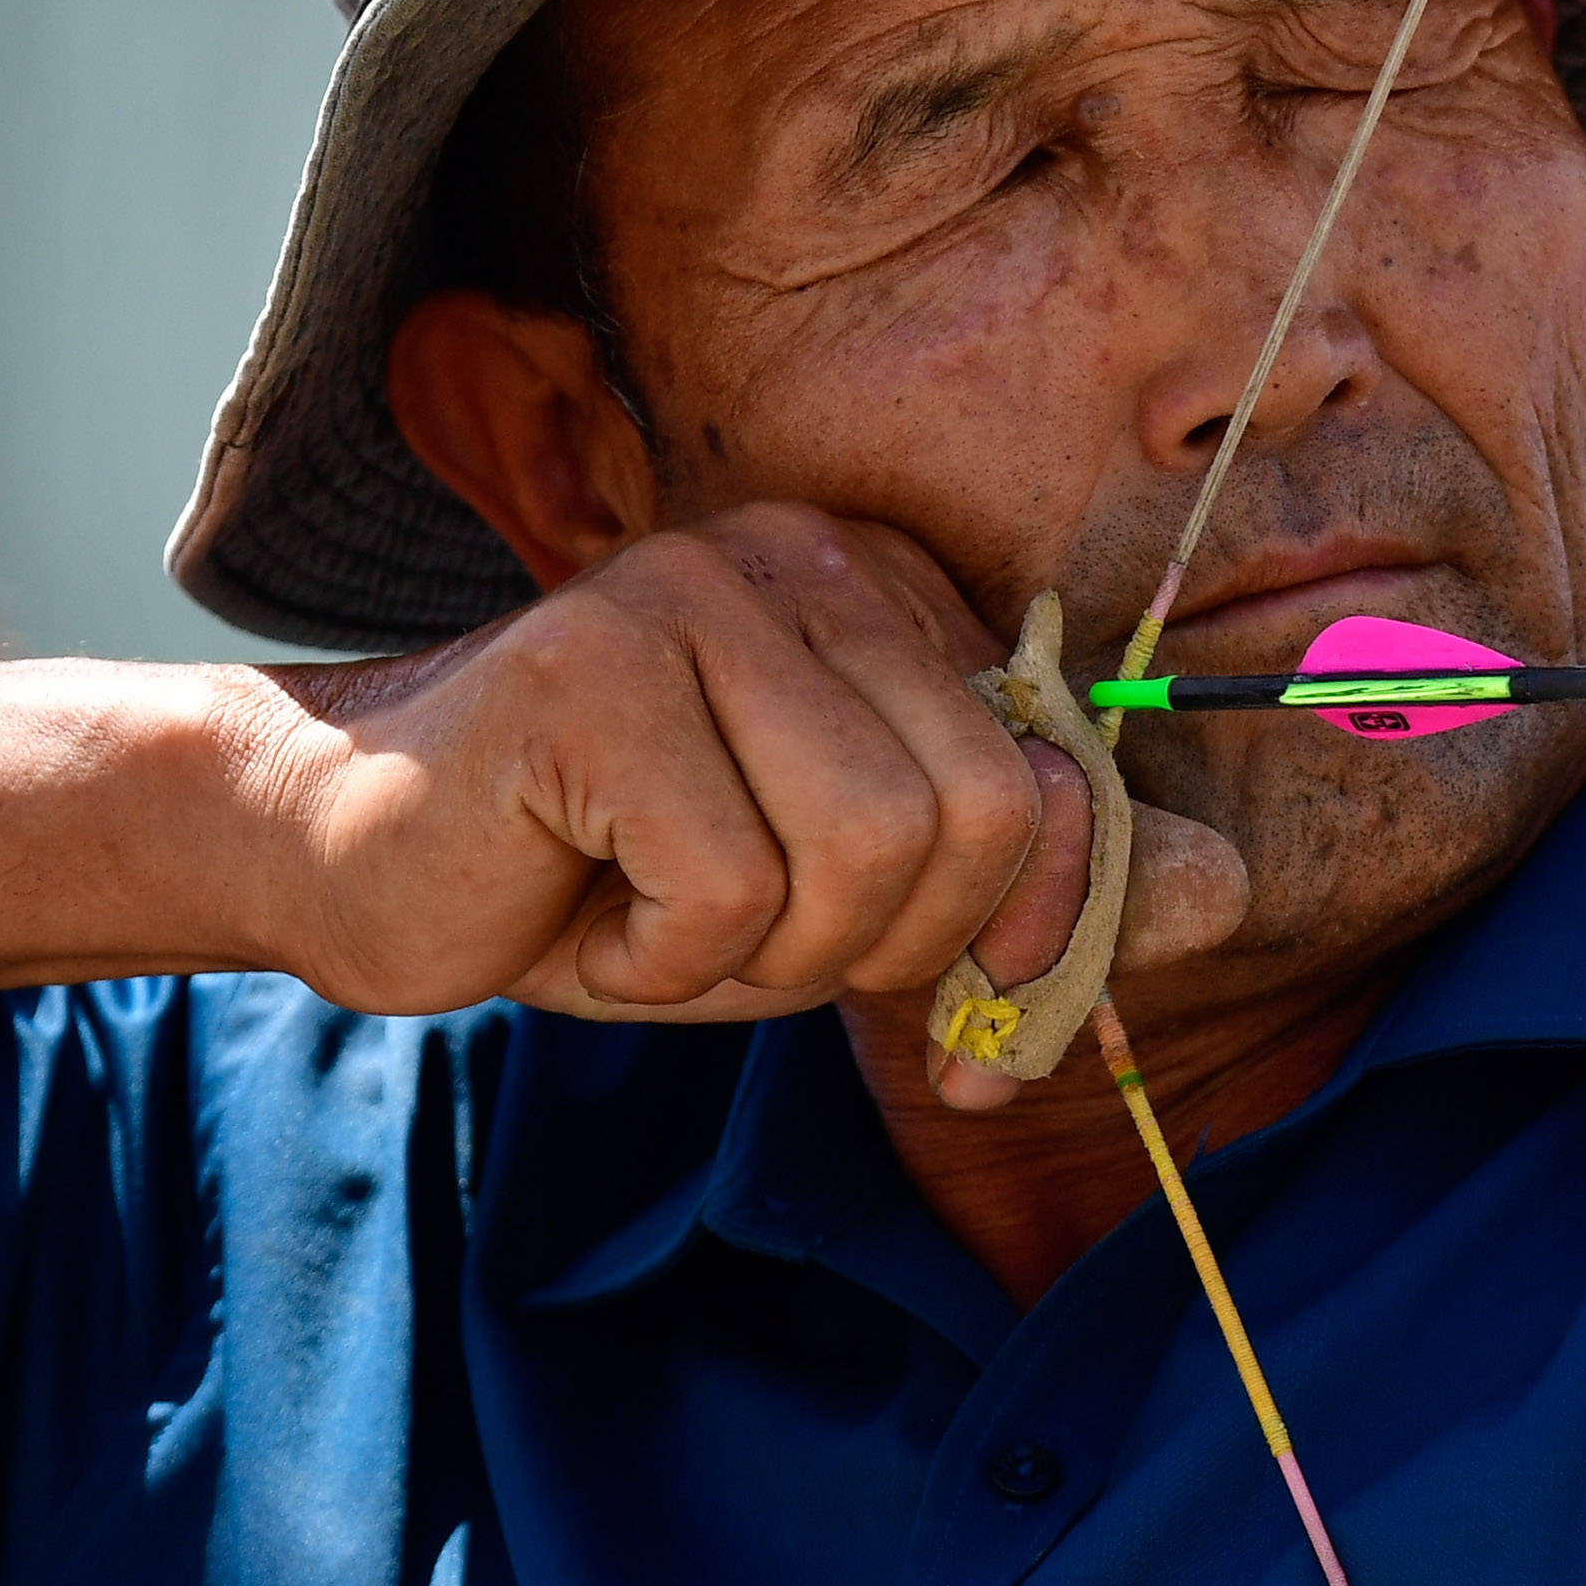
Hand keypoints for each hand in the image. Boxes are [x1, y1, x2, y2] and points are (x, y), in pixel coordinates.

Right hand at [239, 503, 1245, 1031]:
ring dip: (764, 954)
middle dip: (876, 947)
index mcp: (883, 591)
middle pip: (976, 821)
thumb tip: (1228, 897)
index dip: (1023, 936)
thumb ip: (1027, 893)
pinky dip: (666, 956)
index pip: (1053, 784)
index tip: (963, 1027)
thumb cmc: (612, 877)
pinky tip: (585, 905)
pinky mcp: (593, 669)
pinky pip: (729, 884)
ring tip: (661, 915)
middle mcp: (802, 558)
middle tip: (748, 944)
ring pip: (867, 854)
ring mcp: (693, 596)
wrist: (358, 862)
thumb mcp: (850, 901)